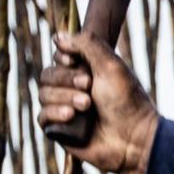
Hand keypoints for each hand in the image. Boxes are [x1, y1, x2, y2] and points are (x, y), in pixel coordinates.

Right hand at [38, 32, 158, 173]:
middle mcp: (74, 88)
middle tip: (89, 86)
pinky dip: (55, 113)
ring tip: (86, 105)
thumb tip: (58, 36)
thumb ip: (88, 45)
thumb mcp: (112, 66)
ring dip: (64, 97)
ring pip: (43, 94)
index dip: (63, 57)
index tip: (74, 61)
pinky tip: (71, 116)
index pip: (59, 56)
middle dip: (66, 79)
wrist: (132, 137)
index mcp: (88, 70)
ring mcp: (65, 108)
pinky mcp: (59, 129)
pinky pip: (42, 116)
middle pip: (47, 74)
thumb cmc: (127, 100)